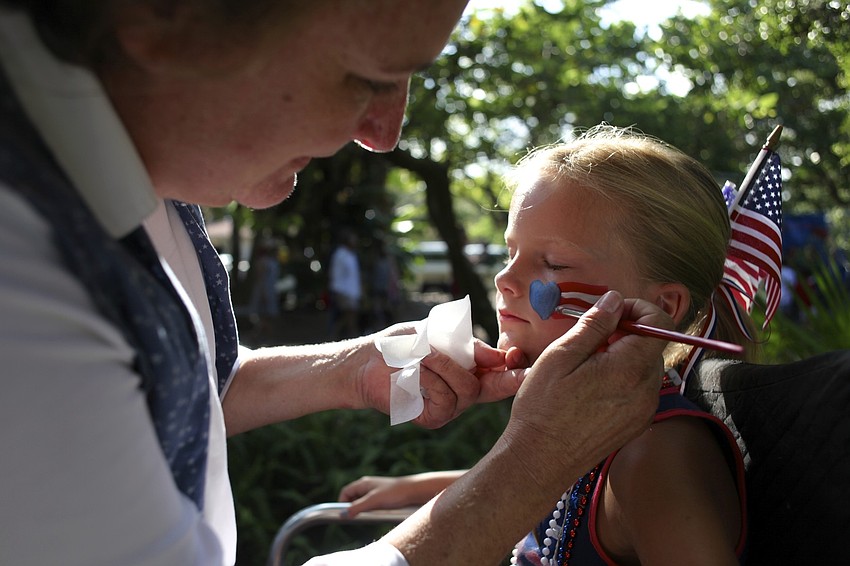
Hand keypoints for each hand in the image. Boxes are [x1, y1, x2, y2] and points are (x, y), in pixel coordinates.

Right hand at [338, 476, 418, 517]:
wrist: (413, 491)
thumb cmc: (393, 493)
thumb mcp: (373, 501)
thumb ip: (357, 507)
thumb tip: (342, 514)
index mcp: (363, 483)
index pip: (346, 492)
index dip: (342, 503)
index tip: (344, 515)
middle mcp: (367, 486)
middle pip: (352, 498)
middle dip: (352, 508)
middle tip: (355, 518)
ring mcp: (375, 491)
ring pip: (362, 502)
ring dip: (362, 510)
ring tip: (367, 516)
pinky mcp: (382, 497)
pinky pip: (371, 505)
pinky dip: (370, 510)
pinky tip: (376, 514)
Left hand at [356, 323, 513, 428]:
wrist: (366, 361)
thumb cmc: (400, 345)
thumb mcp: (436, 336)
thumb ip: (468, 347)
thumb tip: (500, 358)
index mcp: (468, 371)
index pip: (501, 376)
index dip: (516, 371)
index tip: (523, 361)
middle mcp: (462, 393)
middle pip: (491, 386)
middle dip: (483, 366)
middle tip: (470, 351)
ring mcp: (448, 408)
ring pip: (467, 391)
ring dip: (445, 366)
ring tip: (423, 355)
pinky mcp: (432, 419)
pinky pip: (445, 402)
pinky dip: (432, 381)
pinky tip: (417, 372)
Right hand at [503, 291, 667, 485]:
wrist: (539, 461)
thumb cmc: (543, 408)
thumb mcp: (561, 356)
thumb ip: (594, 324)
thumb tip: (615, 300)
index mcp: (630, 369)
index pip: (660, 321)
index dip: (637, 308)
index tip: (610, 312)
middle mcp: (647, 390)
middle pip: (651, 343)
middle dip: (624, 332)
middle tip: (588, 339)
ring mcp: (644, 410)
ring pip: (644, 366)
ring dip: (621, 355)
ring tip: (584, 366)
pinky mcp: (636, 424)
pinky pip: (638, 388)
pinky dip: (620, 378)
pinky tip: (589, 387)